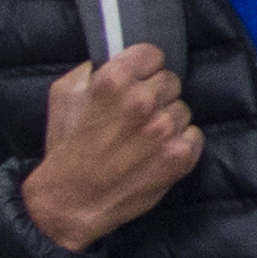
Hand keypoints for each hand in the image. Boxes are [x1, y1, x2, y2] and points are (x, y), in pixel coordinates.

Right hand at [26, 42, 199, 250]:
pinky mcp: (179, 157)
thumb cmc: (65, 151)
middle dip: (155, 95)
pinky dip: (180, 144)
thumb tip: (108, 60)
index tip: (138, 80)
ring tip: (143, 140)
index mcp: (115, 81)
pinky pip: (194, 136)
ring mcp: (164, 131)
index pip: (153, 54)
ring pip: (182, 110)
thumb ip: (88, 69)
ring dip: (167, 121)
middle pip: (171, 81)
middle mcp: (143, 102)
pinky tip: (157, 154)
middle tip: (136, 116)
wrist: (70, 203)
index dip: (144, 68)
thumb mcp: (63, 96)